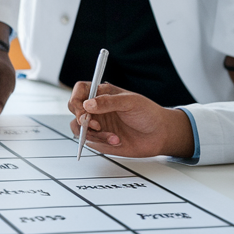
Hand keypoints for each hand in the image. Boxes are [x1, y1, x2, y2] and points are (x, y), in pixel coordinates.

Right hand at [67, 82, 194, 158]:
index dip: (76, 98)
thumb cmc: (148, 113)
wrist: (159, 135)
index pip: (80, 90)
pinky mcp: (100, 139)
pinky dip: (101, 143)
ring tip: (112, 137)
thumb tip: (88, 104)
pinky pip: (90, 141)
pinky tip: (117, 141)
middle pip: (74, 109)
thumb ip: (109, 102)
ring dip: (93, 134)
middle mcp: (96, 108)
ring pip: (78, 128)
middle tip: (95, 125)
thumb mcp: (131, 102)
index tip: (83, 108)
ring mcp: (97, 124)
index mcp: (102, 93)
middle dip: (82, 118)